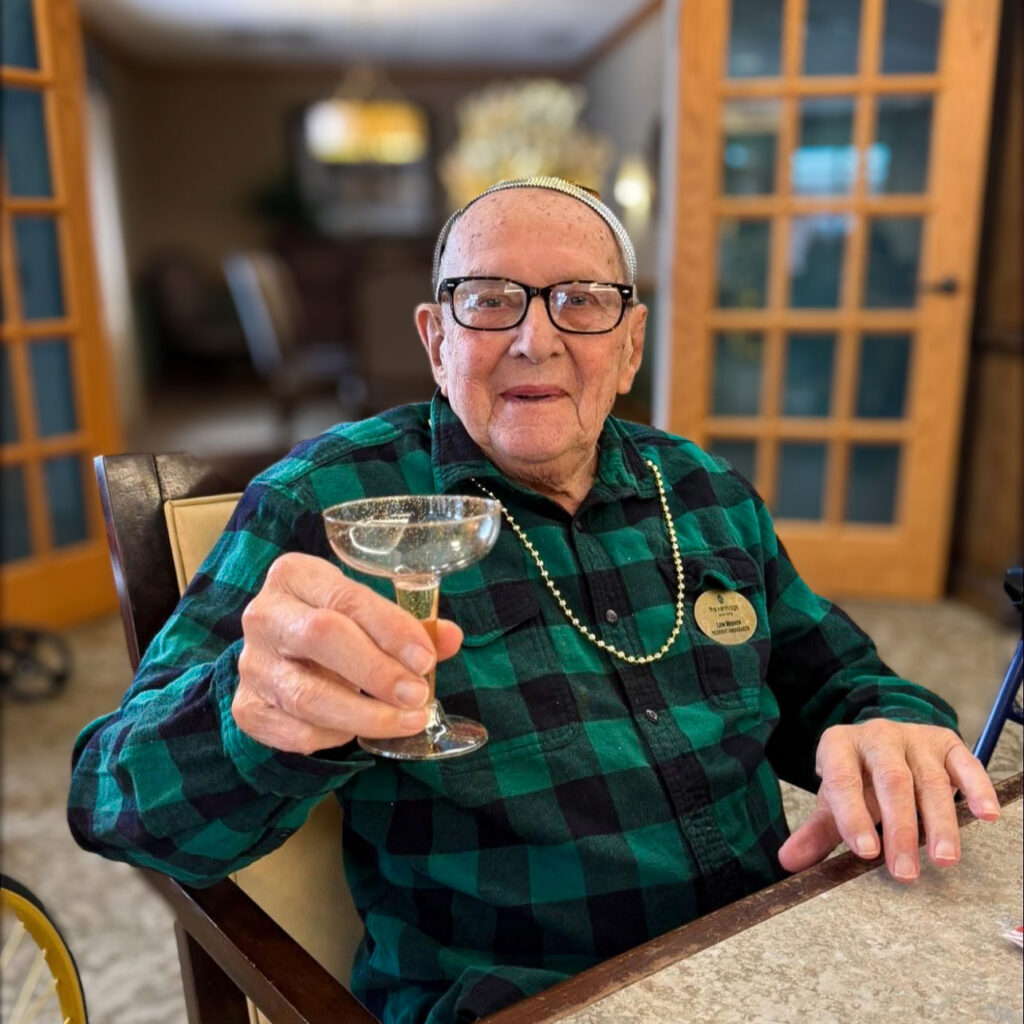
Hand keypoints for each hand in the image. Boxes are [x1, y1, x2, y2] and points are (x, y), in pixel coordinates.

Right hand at [233, 552, 462, 753]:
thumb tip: (451, 638)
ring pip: (307, 695)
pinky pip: (296, 732)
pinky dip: (335, 736)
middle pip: (320, 638)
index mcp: (296, 576)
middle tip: (417, 695)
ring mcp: (252, 664)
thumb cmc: (337, 625)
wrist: (280, 653)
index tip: (426, 660)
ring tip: (407, 720)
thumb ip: (411, 626)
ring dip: (366, 715)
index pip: (346, 598)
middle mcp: (265, 615)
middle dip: (377, 671)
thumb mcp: (369, 613)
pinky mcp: (248, 708)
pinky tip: (360, 729)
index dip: (391, 630)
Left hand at [777, 720, 999, 881]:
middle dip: (900, 828)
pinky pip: (965, 763)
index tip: (865, 853)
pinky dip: (976, 789)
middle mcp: (876, 736)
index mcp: (839, 745)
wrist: (882, 741)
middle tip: (905, 872)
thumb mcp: (834, 799)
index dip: (853, 816)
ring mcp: (913, 737)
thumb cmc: (857, 777)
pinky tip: (984, 816)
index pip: (843, 780)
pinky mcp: (946, 742)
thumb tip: (788, 861)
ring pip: (929, 780)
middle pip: (891, 781)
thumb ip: (816, 830)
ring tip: (943, 860)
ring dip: (940, 822)